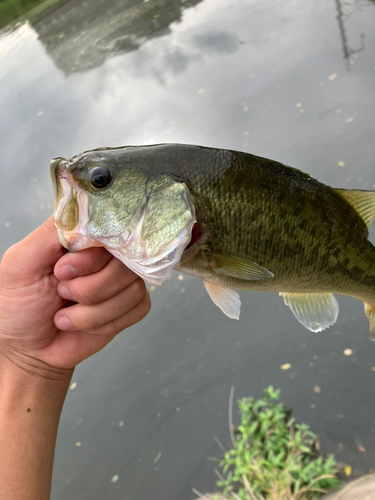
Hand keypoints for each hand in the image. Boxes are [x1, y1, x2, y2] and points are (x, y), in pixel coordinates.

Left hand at [0, 216, 150, 373]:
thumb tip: (85, 213)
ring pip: (132, 288)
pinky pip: (138, 308)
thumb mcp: (21, 261)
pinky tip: (83, 324)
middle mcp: (107, 254)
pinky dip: (104, 322)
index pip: (109, 230)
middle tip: (61, 293)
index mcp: (82, 238)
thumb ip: (51, 232)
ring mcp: (123, 280)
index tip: (62, 271)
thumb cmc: (19, 304)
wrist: (28, 349)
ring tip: (66, 313)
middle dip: (89, 288)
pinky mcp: (132, 305)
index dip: (90, 257)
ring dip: (91, 311)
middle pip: (124, 262)